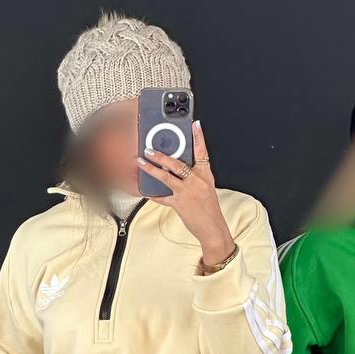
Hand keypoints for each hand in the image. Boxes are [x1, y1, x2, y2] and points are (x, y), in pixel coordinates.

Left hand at [137, 121, 235, 266]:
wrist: (212, 228)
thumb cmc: (208, 208)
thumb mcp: (206, 187)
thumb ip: (195, 174)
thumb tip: (178, 165)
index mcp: (205, 175)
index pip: (202, 152)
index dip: (199, 137)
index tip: (195, 124)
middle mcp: (197, 181)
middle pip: (177, 164)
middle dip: (161, 155)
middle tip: (149, 148)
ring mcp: (187, 193)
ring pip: (166, 177)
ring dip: (151, 169)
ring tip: (142, 162)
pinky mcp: (179, 204)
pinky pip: (162, 197)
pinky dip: (153, 193)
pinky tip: (145, 189)